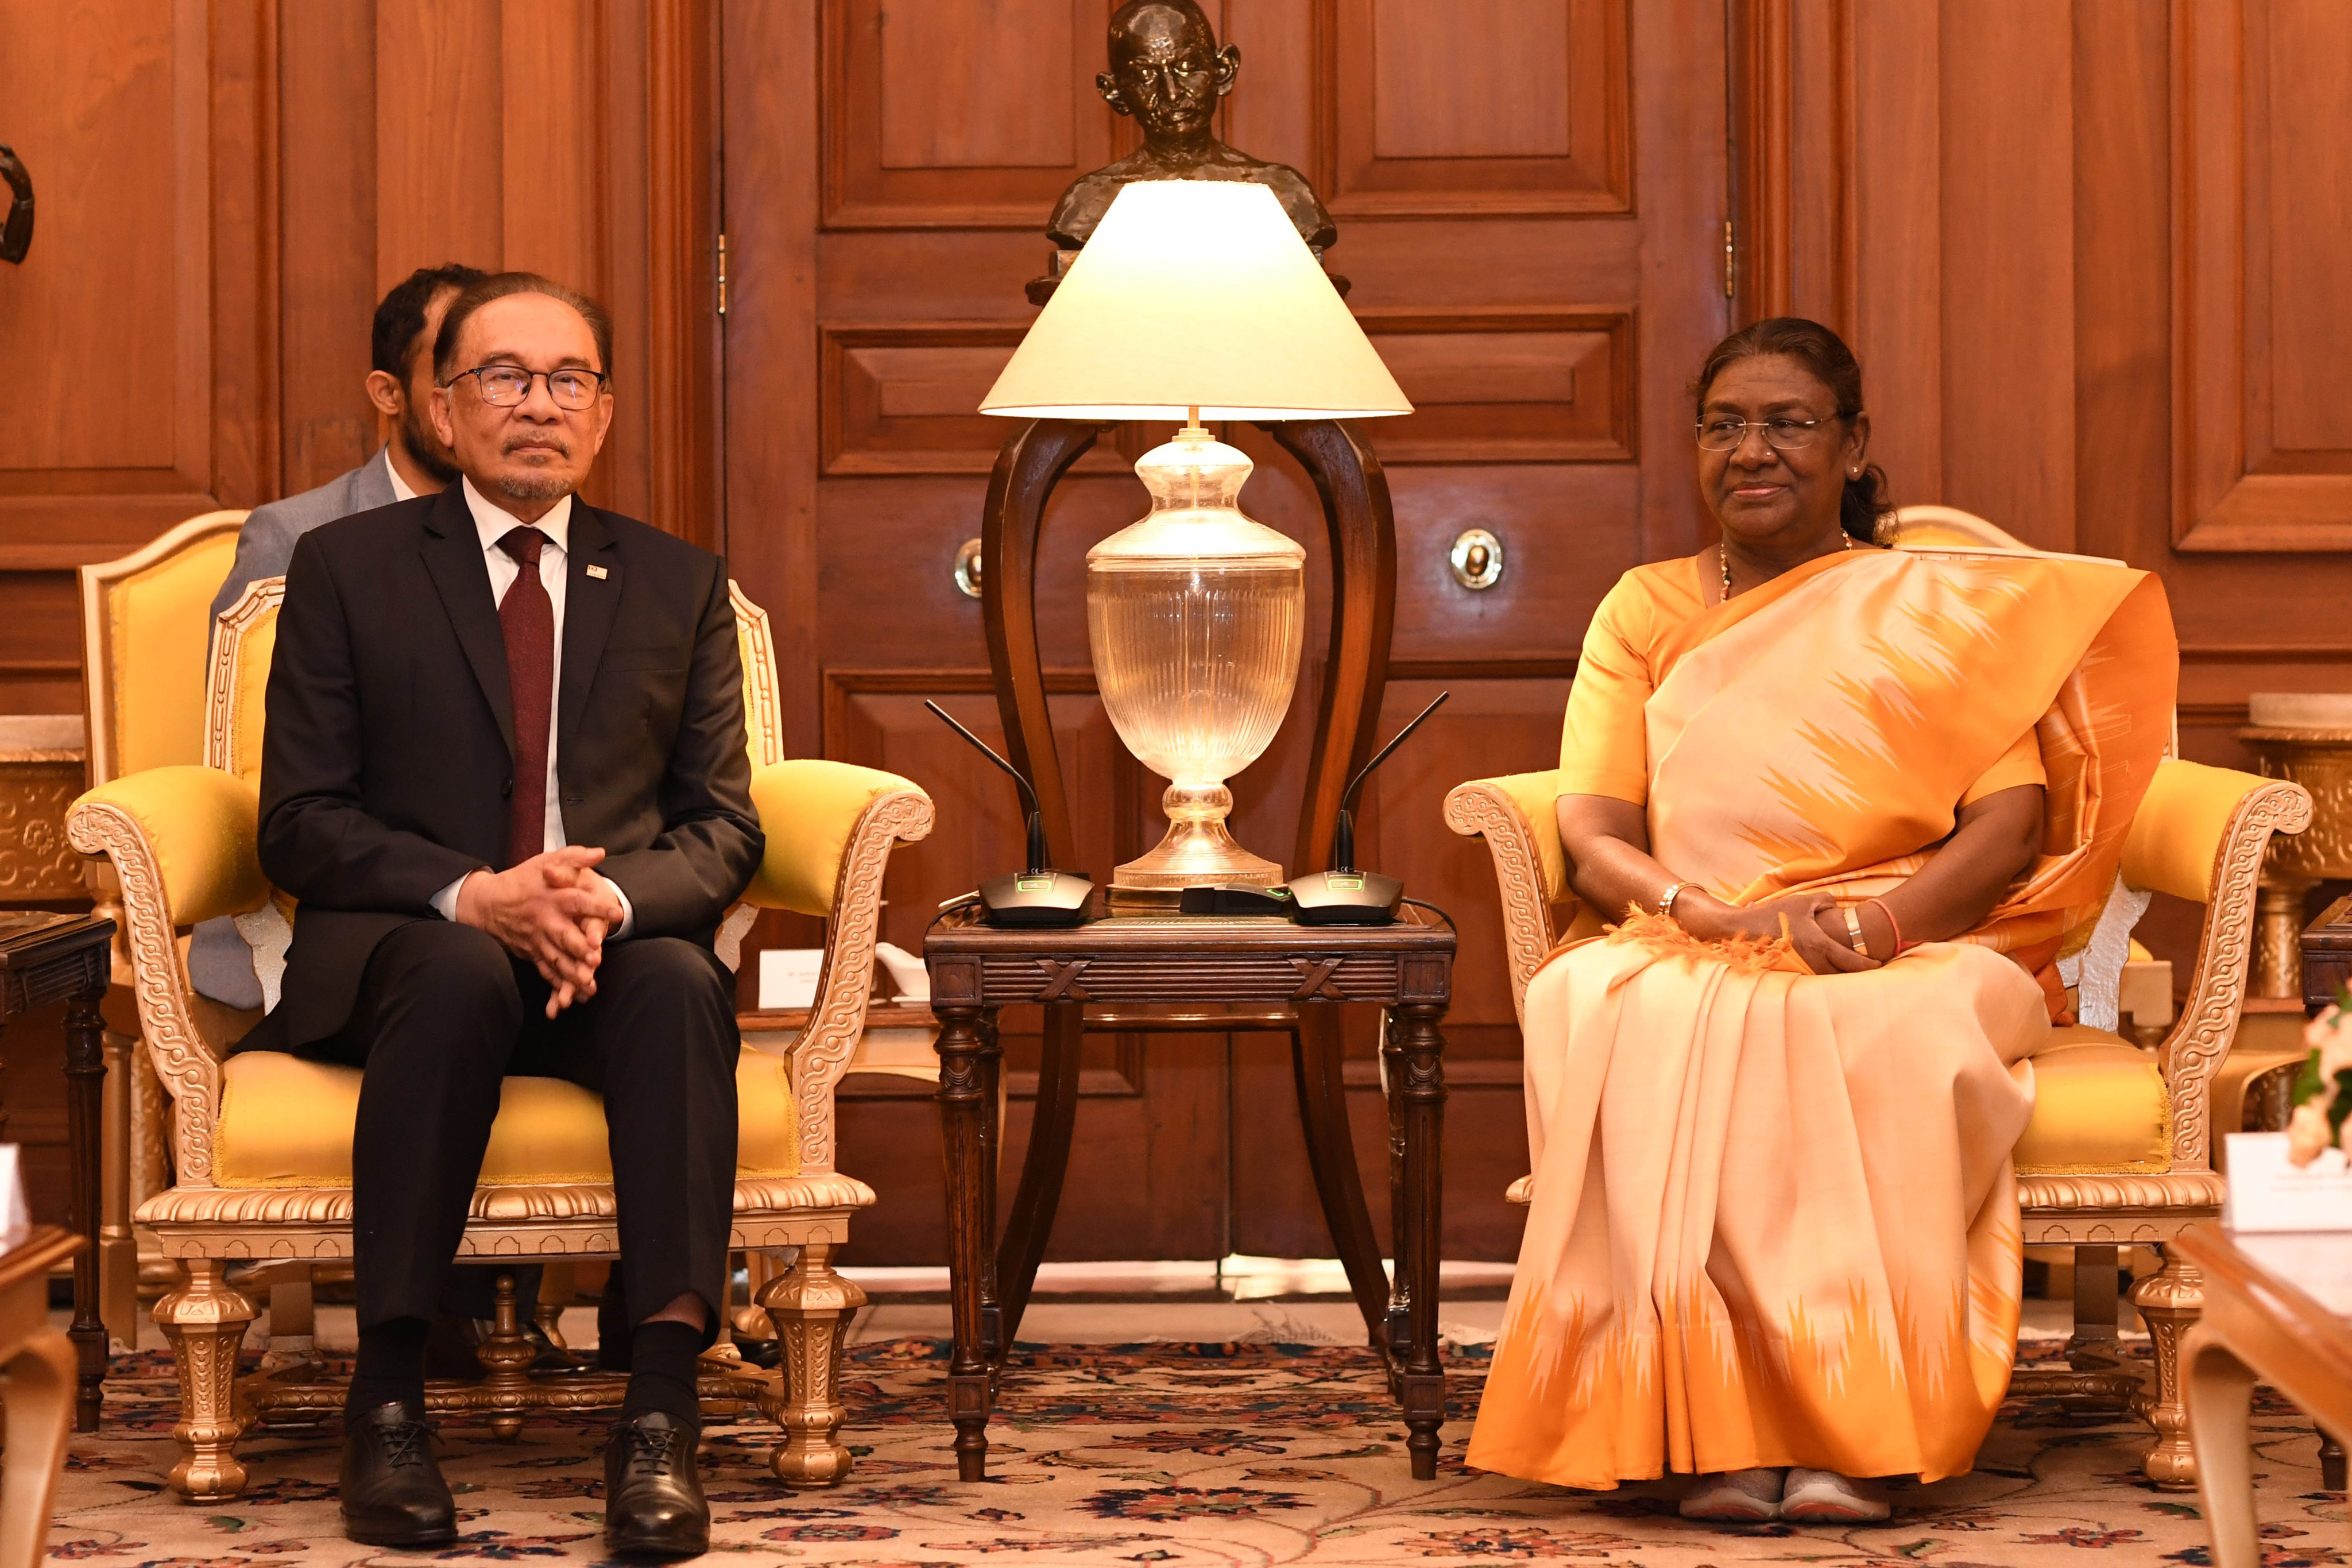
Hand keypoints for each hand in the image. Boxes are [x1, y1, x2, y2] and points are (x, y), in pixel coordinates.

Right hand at [454, 846, 626, 1015]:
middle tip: (596, 959)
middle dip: (579, 949)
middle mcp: (546, 920)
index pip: (578, 900)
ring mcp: (538, 940)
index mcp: (552, 896)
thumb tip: (600, 853)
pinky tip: (569, 1000)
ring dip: (572, 974)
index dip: (596, 905)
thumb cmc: (522, 880)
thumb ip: (574, 857)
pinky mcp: (532, 954)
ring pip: (557, 959)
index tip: (615, 912)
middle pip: (565, 936)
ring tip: (588, 986)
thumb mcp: (545, 861)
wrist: (487, 903)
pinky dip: (557, 986)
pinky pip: (545, 972)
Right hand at [1682, 889, 1879, 974]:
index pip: (1852, 961)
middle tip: (1870, 966)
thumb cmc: (1773, 914)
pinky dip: (1824, 973)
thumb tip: (1838, 908)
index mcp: (1819, 944)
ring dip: (1840, 974)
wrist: (1742, 931)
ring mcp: (1802, 970)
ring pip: (1829, 977)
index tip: (1880, 965)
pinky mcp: (1792, 973)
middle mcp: (1813, 961)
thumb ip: (1825, 901)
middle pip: (1844, 974)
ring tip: (1850, 968)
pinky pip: (1815, 976)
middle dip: (1858, 972)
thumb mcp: (1802, 901)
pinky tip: (1827, 967)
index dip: (1869, 965)